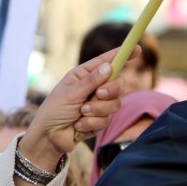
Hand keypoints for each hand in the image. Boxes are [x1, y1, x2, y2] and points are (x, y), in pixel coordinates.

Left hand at [17, 46, 136, 171]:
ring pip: (115, 104)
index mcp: (84, 75)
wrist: (49, 136)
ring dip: (96, 110)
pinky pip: (106, 120)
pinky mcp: (100, 120)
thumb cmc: (54, 110)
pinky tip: (78, 125)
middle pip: (118, 84)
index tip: (137, 49)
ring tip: (80, 113)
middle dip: (110, 90)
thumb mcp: (70, 93)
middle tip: (98, 94)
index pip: (107, 62)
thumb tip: (109, 67)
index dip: (122, 55)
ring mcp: (99, 104)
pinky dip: (91, 123)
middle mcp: (94, 88)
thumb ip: (90, 82)